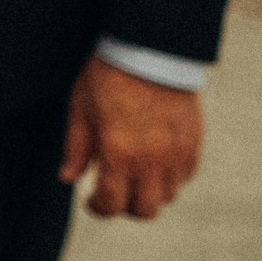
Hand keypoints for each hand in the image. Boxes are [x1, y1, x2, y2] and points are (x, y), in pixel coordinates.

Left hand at [61, 55, 203, 219]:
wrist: (148, 50)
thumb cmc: (107, 76)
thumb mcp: (81, 109)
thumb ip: (76, 148)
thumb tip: (68, 178)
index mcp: (118, 152)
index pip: (112, 204)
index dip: (99, 209)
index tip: (91, 201)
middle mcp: (151, 159)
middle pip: (146, 210)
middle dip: (126, 207)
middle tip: (113, 193)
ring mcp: (176, 153)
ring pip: (168, 196)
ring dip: (149, 192)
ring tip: (133, 174)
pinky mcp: (193, 143)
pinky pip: (184, 176)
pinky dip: (169, 177)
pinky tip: (153, 161)